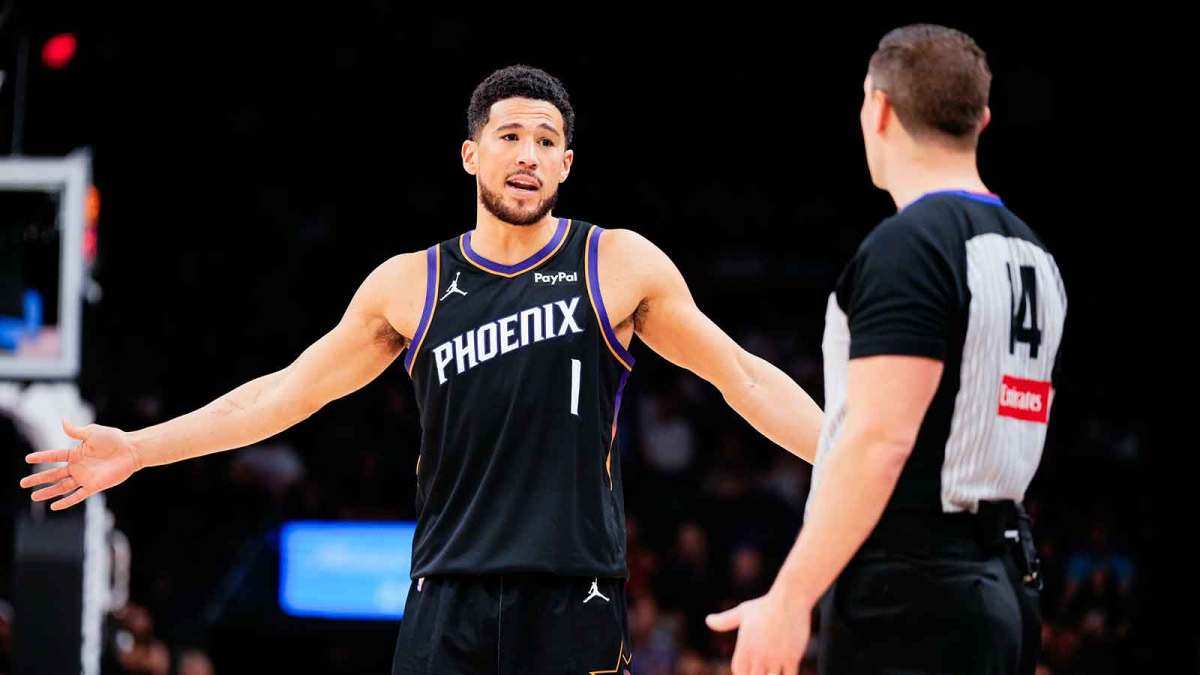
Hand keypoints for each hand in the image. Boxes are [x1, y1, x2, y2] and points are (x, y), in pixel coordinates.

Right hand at [19, 419, 143, 510]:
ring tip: (34, 497)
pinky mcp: (94, 486)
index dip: (42, 457)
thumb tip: (62, 421)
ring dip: (48, 492)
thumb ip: (76, 431)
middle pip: (53, 474)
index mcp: (76, 453)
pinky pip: (78, 495)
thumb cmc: (114, 438)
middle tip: (22, 483)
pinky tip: (55, 506)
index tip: (27, 458)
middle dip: (38, 479)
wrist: (132, 450)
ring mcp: (85, 477)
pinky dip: (67, 501)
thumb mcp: (93, 432)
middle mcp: (78, 466)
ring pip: (62, 487)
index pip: (54, 456)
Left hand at [706, 588, 811, 674]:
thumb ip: (724, 621)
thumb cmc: (764, 606)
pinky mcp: (792, 658)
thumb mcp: (742, 612)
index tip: (750, 667)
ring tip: (773, 668)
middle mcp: (758, 654)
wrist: (789, 599)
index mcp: (745, 646)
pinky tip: (786, 671)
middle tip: (761, 667)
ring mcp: (776, 657)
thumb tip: (707, 620)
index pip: (739, 670)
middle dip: (757, 674)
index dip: (744, 671)